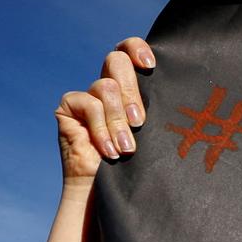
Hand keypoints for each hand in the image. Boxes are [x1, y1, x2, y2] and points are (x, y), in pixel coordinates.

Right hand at [56, 37, 153, 182]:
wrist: (105, 193)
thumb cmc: (134, 167)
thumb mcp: (149, 134)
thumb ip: (153, 110)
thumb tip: (172, 88)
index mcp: (129, 87)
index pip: (128, 50)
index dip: (136, 48)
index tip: (151, 65)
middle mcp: (106, 86)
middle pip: (117, 62)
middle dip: (131, 93)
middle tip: (139, 122)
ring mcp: (86, 95)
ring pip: (106, 87)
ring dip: (118, 121)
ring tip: (126, 149)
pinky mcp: (68, 107)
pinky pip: (89, 104)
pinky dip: (101, 129)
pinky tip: (108, 151)